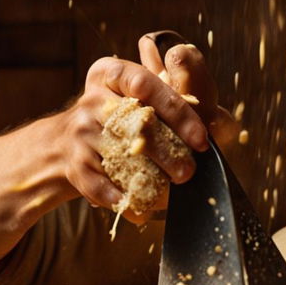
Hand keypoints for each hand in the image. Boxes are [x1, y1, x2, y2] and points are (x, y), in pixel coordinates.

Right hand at [58, 34, 229, 219]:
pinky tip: (140, 210)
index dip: (178, 113)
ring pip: (124, 159)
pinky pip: (104, 187)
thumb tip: (223, 124)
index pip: (147, 86)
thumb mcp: (134, 102)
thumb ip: (171, 103)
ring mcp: (80, 131)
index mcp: (111, 74)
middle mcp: (93, 99)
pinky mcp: (74, 164)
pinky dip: (126, 201)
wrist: (61, 147)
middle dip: (169, 152)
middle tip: (189, 173)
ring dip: (151, 180)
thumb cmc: (115, 124)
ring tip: (170, 195)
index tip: (201, 140)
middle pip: (138, 125)